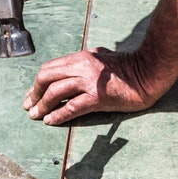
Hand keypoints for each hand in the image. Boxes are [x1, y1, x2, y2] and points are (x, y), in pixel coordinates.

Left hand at [22, 47, 169, 125]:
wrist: (148, 74)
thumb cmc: (127, 68)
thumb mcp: (101, 57)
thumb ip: (84, 62)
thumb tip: (68, 72)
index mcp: (82, 57)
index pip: (50, 67)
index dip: (37, 82)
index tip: (32, 94)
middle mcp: (82, 66)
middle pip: (47, 77)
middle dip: (35, 93)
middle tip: (29, 105)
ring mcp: (89, 81)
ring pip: (55, 92)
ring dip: (42, 106)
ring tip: (36, 116)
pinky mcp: (98, 96)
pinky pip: (71, 107)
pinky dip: (58, 115)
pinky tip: (51, 121)